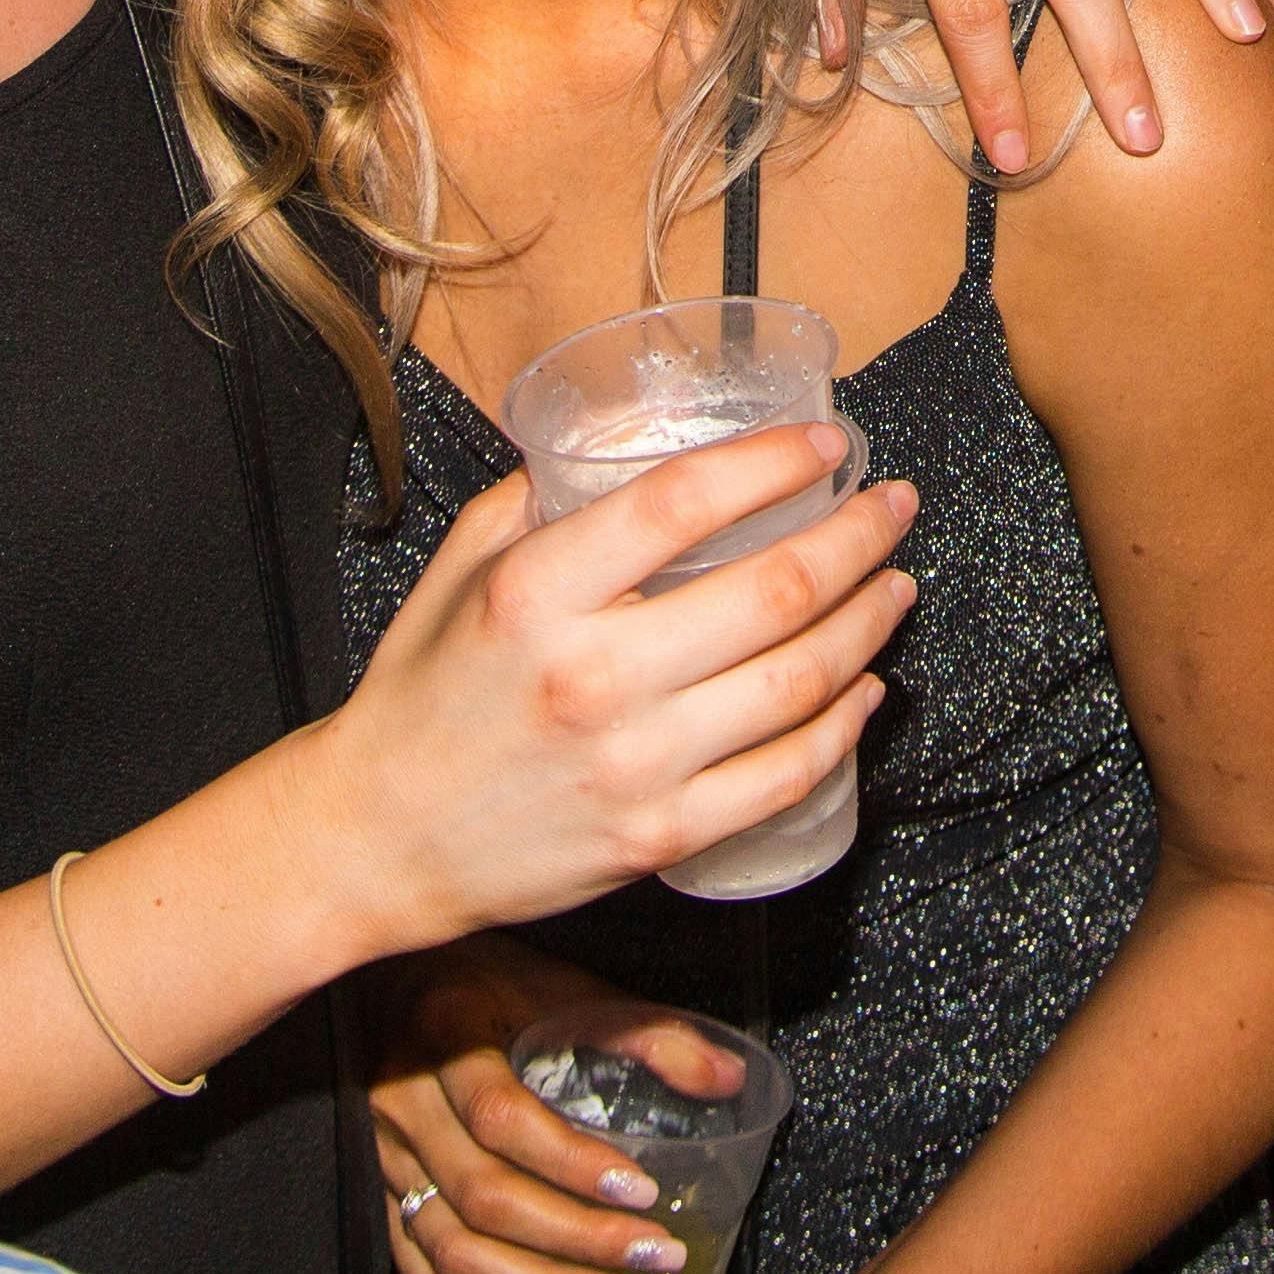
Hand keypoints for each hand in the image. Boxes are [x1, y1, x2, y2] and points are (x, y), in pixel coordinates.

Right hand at [289, 427, 913, 959]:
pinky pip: (783, 776)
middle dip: (857, 537)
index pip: (684, 502)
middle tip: (893, 507)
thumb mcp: (462, 565)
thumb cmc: (424, 691)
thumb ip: (542, 495)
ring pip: (798, 682)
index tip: (828, 446)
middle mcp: (591, 677)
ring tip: (895, 585)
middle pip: (772, 592)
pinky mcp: (658, 836)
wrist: (377, 838)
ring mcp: (633, 765)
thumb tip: (629, 435)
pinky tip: (865, 688)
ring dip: (869, 625)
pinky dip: (842, 727)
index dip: (774, 463)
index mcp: (536, 593)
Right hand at [371, 940, 711, 1273]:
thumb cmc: (494, 985)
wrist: (405, 983)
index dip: (573, 1164)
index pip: (503, 1119)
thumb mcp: (568, 990)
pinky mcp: (385, 1192)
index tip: (644, 1190)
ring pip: (453, 1245)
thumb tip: (727, 1078)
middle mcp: (407, 1103)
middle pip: (483, 1196)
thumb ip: (649, 1033)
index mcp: (448, 1036)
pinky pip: (422, 1263)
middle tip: (654, 1253)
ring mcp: (388, 1155)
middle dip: (577, 1238)